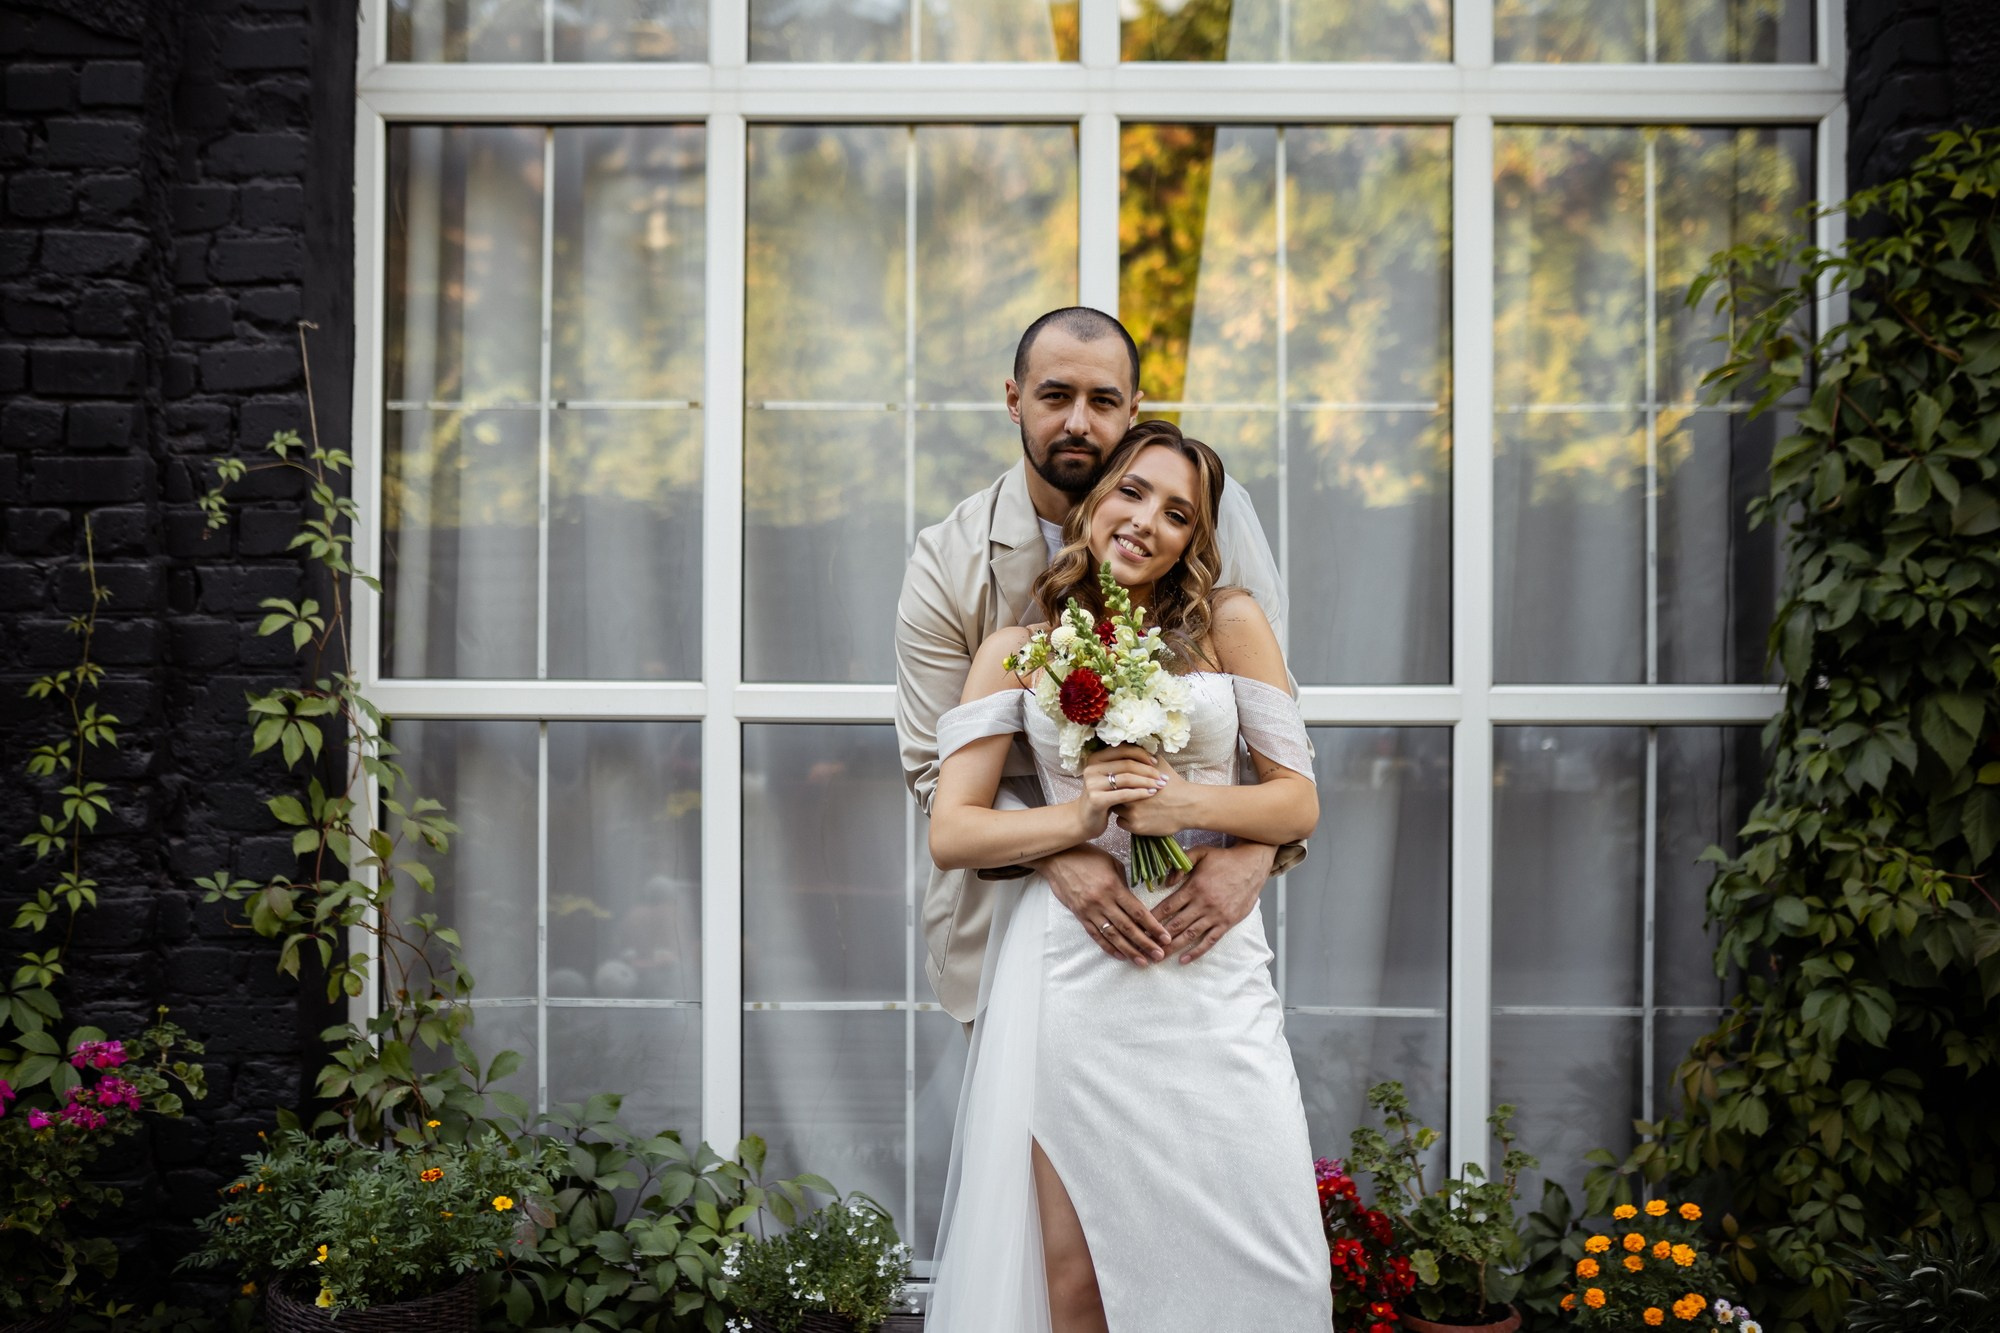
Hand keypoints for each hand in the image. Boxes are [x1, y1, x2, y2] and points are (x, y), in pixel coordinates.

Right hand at [1037, 843, 1170, 966]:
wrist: (1057, 858)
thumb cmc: (1087, 856)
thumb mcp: (1111, 863)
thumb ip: (1124, 884)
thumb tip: (1134, 901)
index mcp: (1114, 887)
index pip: (1137, 912)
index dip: (1153, 927)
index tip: (1165, 937)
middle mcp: (1102, 902)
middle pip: (1128, 927)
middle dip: (1145, 943)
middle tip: (1159, 956)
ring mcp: (1090, 910)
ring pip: (1113, 935)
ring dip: (1129, 950)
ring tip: (1142, 962)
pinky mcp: (1080, 915)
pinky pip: (1096, 935)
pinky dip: (1108, 947)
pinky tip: (1119, 956)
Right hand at [1072, 745, 1166, 841]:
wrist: (1084, 820)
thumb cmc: (1103, 797)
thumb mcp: (1109, 778)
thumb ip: (1122, 766)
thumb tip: (1150, 756)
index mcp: (1096, 758)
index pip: (1123, 749)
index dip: (1141, 754)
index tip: (1156, 762)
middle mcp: (1092, 768)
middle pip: (1126, 764)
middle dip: (1148, 770)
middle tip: (1163, 777)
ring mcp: (1092, 784)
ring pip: (1126, 778)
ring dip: (1146, 781)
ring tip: (1160, 785)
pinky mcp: (1096, 799)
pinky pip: (1124, 794)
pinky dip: (1140, 793)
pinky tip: (1151, 794)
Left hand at [1110, 755, 1201, 837]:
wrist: (1188, 805)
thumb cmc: (1175, 784)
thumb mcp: (1160, 764)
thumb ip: (1143, 758)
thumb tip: (1132, 750)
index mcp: (1133, 780)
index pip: (1114, 779)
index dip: (1116, 780)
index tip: (1120, 782)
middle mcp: (1129, 796)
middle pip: (1112, 794)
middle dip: (1116, 793)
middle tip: (1121, 793)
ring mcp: (1132, 812)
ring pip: (1115, 809)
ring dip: (1120, 807)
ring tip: (1131, 805)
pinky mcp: (1136, 827)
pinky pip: (1121, 823)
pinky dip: (1126, 820)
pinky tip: (1135, 815)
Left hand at [1153, 840, 1276, 963]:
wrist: (1252, 865)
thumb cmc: (1224, 859)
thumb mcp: (1200, 853)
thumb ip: (1180, 865)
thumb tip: (1165, 882)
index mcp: (1194, 887)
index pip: (1168, 906)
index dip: (1153, 918)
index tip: (1140, 927)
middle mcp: (1203, 904)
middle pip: (1176, 924)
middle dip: (1158, 937)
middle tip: (1144, 947)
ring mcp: (1216, 915)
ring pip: (1190, 935)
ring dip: (1173, 948)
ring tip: (1159, 957)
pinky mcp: (1227, 922)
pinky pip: (1210, 940)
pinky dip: (1197, 951)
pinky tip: (1185, 959)